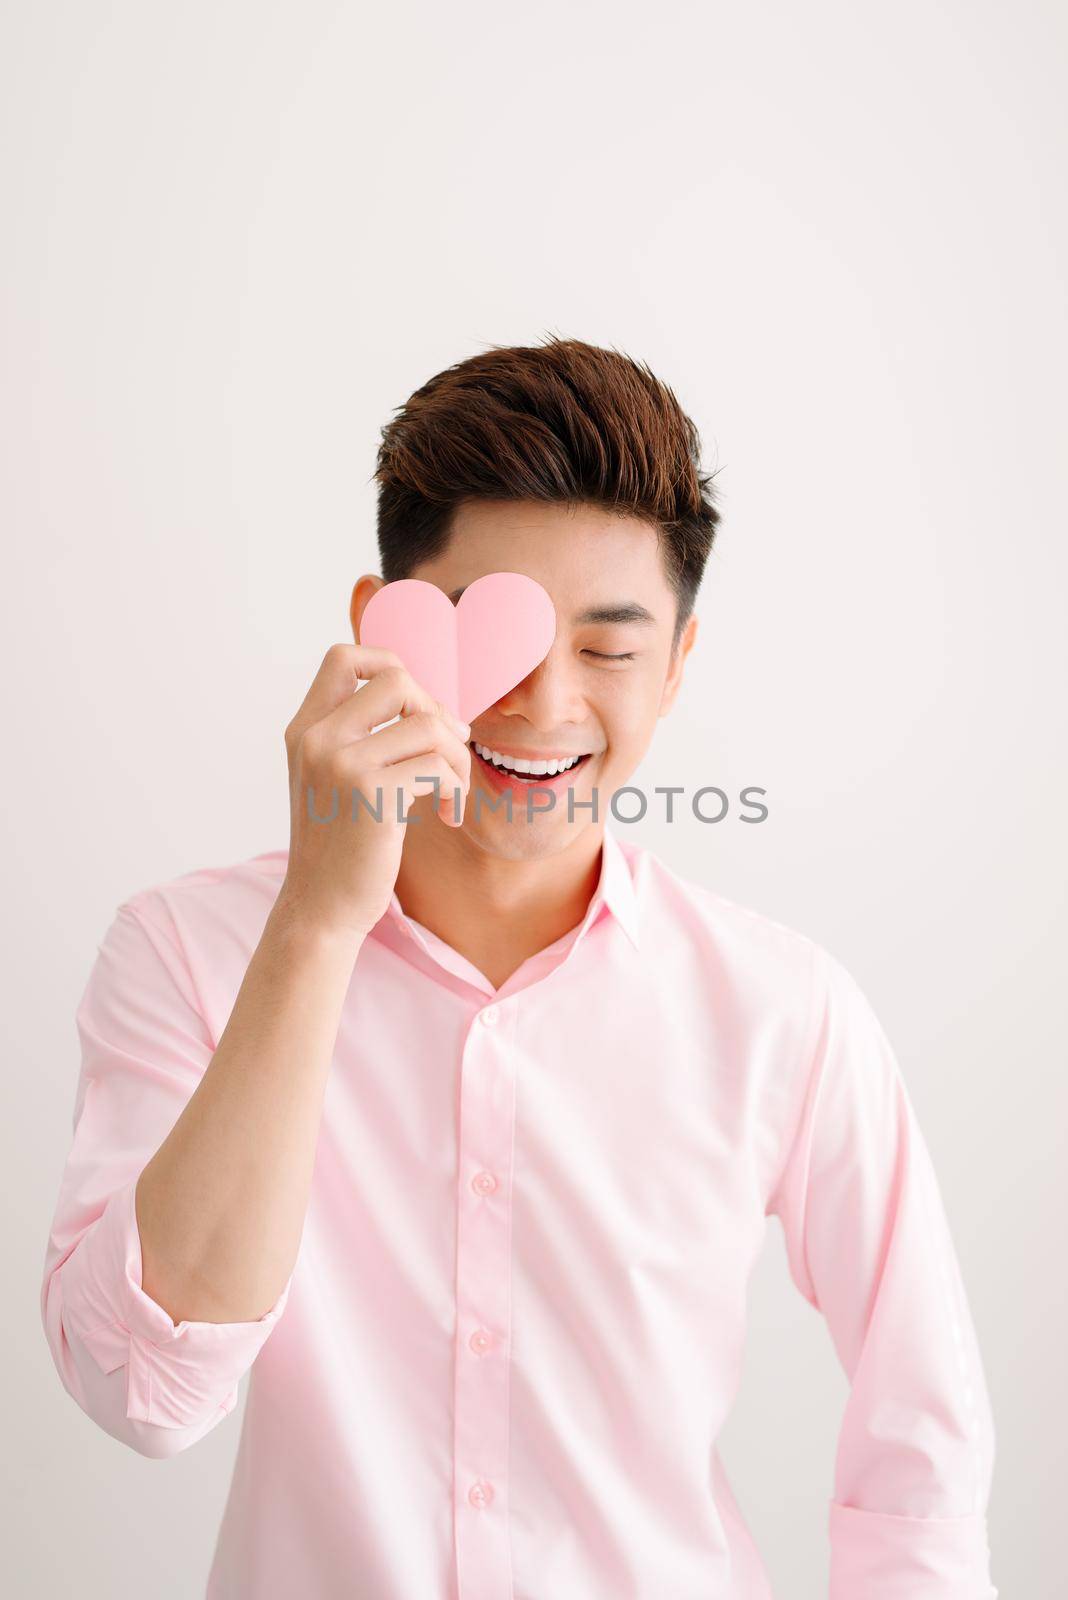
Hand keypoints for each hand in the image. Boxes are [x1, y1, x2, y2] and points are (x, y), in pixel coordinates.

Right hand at [276, 643, 471, 941]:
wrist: (321, 907)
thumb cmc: (341, 844)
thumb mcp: (334, 780)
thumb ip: (361, 737)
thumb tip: (436, 705)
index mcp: (304, 729)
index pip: (342, 657)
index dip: (389, 663)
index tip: (415, 706)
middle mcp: (316, 739)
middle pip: (396, 680)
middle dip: (435, 711)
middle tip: (446, 751)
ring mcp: (340, 764)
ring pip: (428, 725)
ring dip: (456, 757)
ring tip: (452, 791)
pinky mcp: (370, 794)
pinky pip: (438, 767)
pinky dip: (455, 789)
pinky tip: (448, 816)